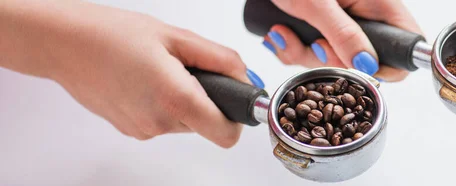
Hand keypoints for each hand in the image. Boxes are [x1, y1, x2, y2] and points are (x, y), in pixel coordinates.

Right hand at [0, 0, 263, 147]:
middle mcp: (159, 123)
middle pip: (206, 125)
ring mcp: (142, 130)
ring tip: (161, 70)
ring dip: (184, 100)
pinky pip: (162, 121)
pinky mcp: (130, 130)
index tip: (233, 97)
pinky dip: (163, 104)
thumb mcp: (176, 37)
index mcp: (176, 100)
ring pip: (185, 123)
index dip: (236, 117)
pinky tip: (145, 80)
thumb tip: (245, 77)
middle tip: (187, 69)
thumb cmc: (112, 35)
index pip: (226, 134)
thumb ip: (219, 59)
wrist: (63, 43)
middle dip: (207, 99)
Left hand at [262, 0, 422, 81]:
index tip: (356, 67)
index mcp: (377, 3)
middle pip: (361, 60)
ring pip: (331, 60)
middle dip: (329, 59)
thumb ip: (343, 34)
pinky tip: (280, 30)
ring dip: (302, 52)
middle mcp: (362, 15)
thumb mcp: (318, 4)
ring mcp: (340, 24)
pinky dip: (291, 48)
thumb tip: (367, 65)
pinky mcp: (318, 30)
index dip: (386, 66)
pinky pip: (310, 54)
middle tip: (313, 43)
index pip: (405, 45)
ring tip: (285, 30)